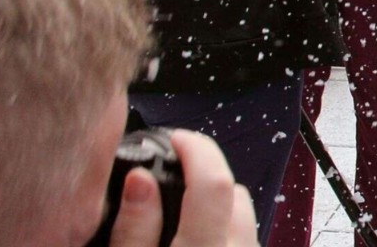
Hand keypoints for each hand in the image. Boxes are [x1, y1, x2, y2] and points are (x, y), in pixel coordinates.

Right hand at [109, 131, 259, 246]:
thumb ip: (133, 232)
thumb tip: (140, 178)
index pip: (214, 183)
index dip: (196, 149)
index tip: (176, 139)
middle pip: (234, 193)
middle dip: (204, 178)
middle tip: (169, 182)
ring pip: (241, 214)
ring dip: (215, 208)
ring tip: (176, 219)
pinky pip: (242, 237)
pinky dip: (221, 229)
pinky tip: (194, 240)